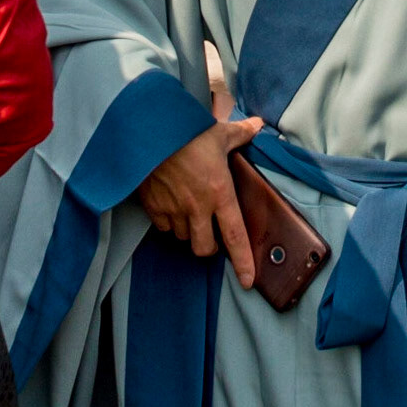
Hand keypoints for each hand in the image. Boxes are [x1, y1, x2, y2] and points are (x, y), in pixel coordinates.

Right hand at [137, 116, 262, 287]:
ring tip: (188, 212)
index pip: (235, 236)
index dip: (243, 262)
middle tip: (210, 234)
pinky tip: (169, 205)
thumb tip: (257, 125)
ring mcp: (173, 209)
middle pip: (204, 248)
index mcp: (220, 193)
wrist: (149, 131)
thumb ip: (240, 134)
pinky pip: (163, 225)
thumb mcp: (218, 132)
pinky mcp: (153, 206)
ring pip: (183, 237)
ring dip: (188, 231)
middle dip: (209, 247)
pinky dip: (167, 221)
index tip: (248, 281)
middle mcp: (198, 208)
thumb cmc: (187, 131)